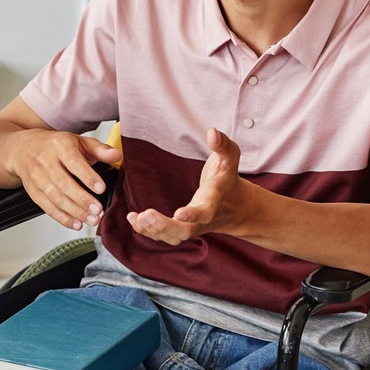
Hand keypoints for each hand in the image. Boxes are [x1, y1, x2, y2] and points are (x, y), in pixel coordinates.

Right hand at [7, 129, 122, 230]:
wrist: (24, 148)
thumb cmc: (57, 146)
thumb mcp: (80, 142)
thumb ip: (100, 150)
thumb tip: (117, 155)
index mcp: (60, 146)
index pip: (73, 162)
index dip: (87, 176)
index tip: (101, 188)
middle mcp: (46, 162)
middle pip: (63, 183)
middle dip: (81, 199)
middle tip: (97, 210)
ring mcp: (37, 178)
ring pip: (55, 197)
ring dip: (74, 211)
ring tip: (91, 220)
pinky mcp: (33, 192)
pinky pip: (47, 207)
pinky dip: (62, 217)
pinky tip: (76, 223)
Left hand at [128, 127, 243, 245]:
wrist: (235, 208)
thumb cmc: (227, 179)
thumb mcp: (230, 158)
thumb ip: (223, 145)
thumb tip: (212, 132)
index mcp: (214, 200)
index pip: (206, 211)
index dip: (194, 214)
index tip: (179, 213)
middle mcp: (203, 218)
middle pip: (186, 231)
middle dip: (166, 226)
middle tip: (147, 215)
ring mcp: (193, 227)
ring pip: (174, 238)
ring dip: (154, 230)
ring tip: (136, 218)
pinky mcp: (182, 229)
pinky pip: (165, 236)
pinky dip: (148, 231)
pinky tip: (134, 219)